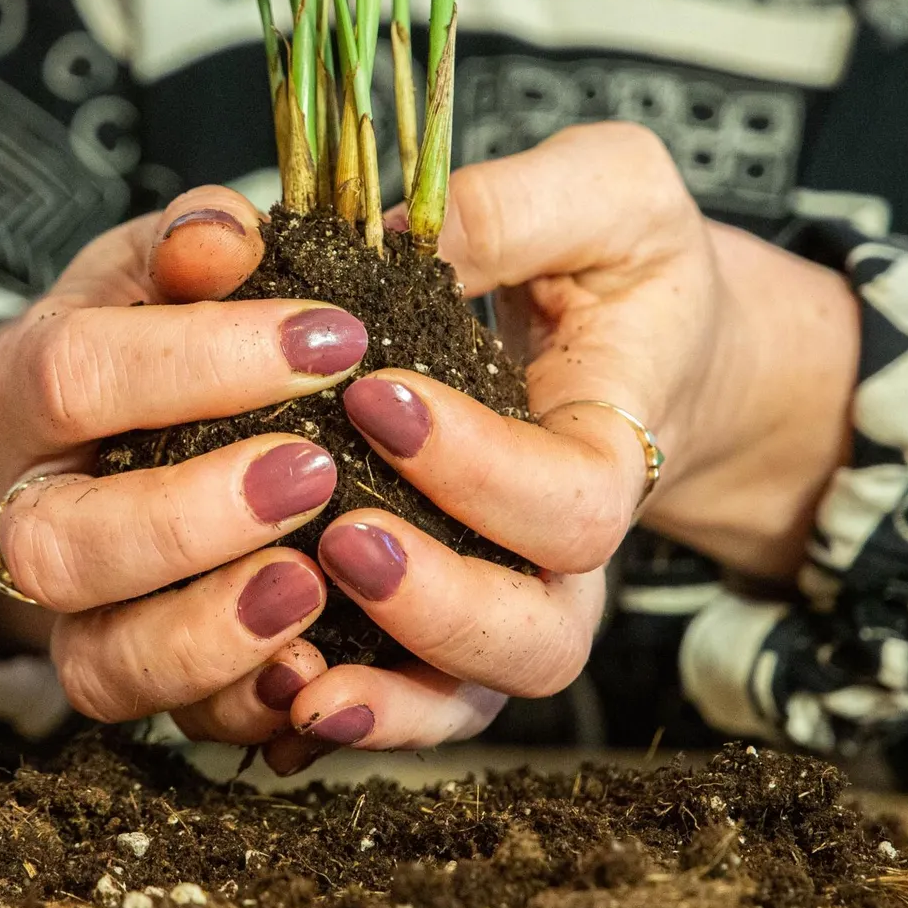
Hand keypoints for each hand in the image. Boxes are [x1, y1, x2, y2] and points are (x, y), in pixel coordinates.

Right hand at [0, 186, 360, 741]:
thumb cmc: (129, 338)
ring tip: (313, 584)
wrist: (66, 447)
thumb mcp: (145, 270)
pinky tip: (324, 667)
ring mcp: (74, 616)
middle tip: (315, 471)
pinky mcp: (132, 677)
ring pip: (101, 662)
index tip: (336, 338)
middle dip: (191, 517)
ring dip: (211, 635)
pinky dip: (246, 706)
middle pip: (64, 546)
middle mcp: (29, 520)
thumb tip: (226, 232)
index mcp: (24, 394)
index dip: (201, 361)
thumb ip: (185, 244)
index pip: (78, 377)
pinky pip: (171, 725)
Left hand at [276, 122, 858, 768]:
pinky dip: (343, 712)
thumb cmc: (624, 266)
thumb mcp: (605, 195)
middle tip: (340, 533)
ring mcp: (505, 603)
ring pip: (468, 696)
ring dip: (385, 688)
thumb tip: (393, 236)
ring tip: (291, 659)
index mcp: (617, 451)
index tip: (377, 395)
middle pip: (536, 636)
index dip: (481, 467)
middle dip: (436, 601)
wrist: (638, 345)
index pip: (574, 500)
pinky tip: (269, 694)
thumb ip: (515, 209)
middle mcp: (566, 556)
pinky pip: (404, 704)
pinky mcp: (438, 624)